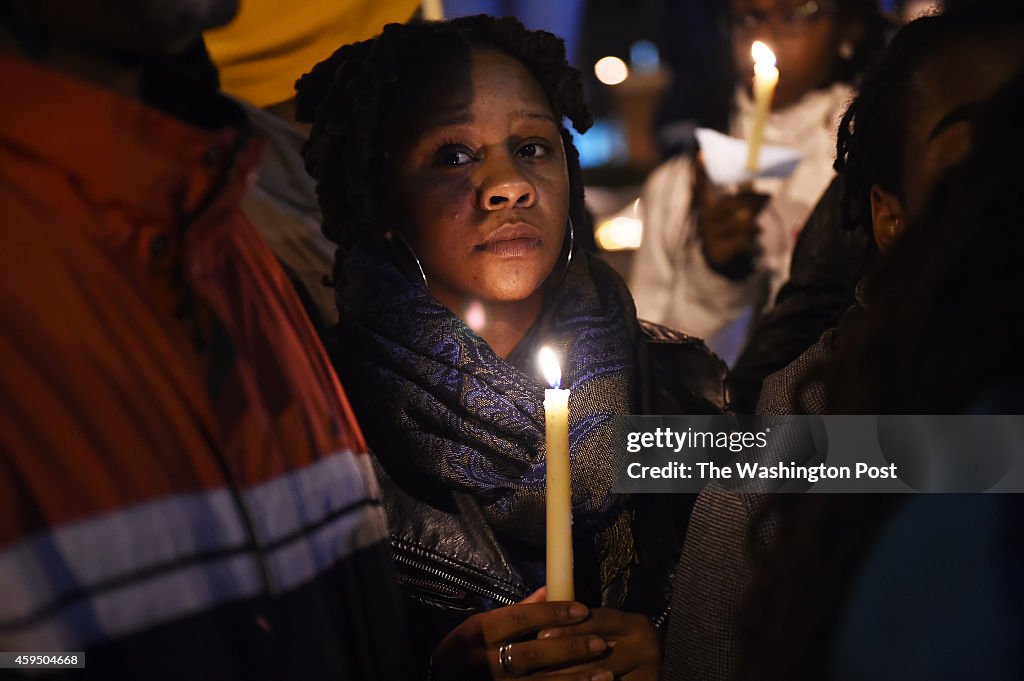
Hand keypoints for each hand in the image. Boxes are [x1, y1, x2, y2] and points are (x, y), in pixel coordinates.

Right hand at [430, 587, 614, 680]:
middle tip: (600, 643)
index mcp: (477, 634)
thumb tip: (550, 590)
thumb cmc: (461, 653)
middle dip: (570, 648)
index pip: (519, 619)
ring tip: (606, 674)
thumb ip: (516, 611)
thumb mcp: (479, 626)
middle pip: (533, 653)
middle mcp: (483, 662)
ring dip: (575, 680)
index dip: (552, 614)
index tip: (582, 610)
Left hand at [537, 608, 661, 680]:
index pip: (599, 621)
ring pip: (599, 677)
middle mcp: (646, 647)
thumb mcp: (613, 627)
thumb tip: (547, 596)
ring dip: (567, 678)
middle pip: (596, 652)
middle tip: (534, 662)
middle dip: (563, 658)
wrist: (674, 667)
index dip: (569, 626)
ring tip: (541, 678)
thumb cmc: (628, 645)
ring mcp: (648, 673)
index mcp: (637, 624)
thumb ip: (585, 618)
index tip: (540, 633)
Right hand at [693, 155, 768, 277]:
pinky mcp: (720, 249)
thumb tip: (768, 196)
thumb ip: (750, 198)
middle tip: (769, 196)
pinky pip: (745, 240)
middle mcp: (706, 217)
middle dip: (752, 201)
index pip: (701, 184)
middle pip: (730, 204)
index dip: (701, 171)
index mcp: (707, 204)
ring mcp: (711, 234)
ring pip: (743, 223)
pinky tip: (752, 239)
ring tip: (757, 228)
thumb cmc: (731, 223)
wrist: (721, 254)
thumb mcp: (737, 207)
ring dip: (755, 224)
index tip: (702, 154)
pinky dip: (753, 238)